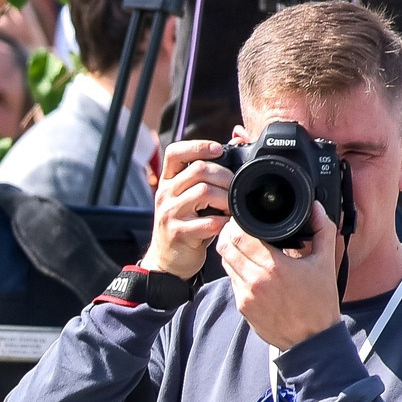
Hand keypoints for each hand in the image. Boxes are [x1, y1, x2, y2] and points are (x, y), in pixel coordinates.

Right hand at [141, 139, 231, 279]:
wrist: (168, 260)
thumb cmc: (185, 225)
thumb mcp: (189, 197)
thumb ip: (207, 174)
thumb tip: (236, 141)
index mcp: (168, 181)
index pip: (175, 152)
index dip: (198, 146)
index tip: (219, 150)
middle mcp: (165, 194)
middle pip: (198, 170)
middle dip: (224, 176)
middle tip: (235, 187)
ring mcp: (169, 213)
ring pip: (204, 192)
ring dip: (226, 199)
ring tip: (232, 207)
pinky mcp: (178, 233)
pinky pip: (208, 222)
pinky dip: (223, 222)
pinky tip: (226, 224)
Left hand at [218, 206, 344, 351]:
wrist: (312, 340)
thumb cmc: (319, 303)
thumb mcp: (325, 262)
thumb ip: (322, 230)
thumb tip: (316, 207)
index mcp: (273, 267)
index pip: (239, 236)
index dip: (237, 223)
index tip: (244, 218)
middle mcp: (254, 281)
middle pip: (225, 247)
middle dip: (229, 234)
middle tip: (240, 228)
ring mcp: (245, 296)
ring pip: (225, 264)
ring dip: (231, 251)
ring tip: (245, 245)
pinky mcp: (242, 308)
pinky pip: (232, 281)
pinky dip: (236, 270)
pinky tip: (249, 266)